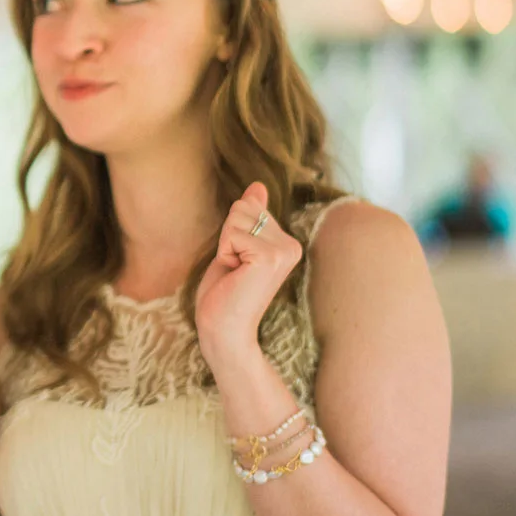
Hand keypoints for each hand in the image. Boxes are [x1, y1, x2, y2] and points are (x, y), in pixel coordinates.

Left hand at [195, 182, 302, 371]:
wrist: (223, 330)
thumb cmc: (225, 292)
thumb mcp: (236, 246)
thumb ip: (251, 216)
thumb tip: (258, 185)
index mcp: (288, 242)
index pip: (248, 206)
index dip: (231, 233)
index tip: (238, 262)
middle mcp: (292, 245)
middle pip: (243, 207)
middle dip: (227, 236)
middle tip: (235, 268)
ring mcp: (283, 251)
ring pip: (237, 216)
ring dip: (225, 244)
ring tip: (235, 272)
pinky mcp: (269, 257)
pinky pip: (232, 232)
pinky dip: (224, 251)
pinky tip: (234, 274)